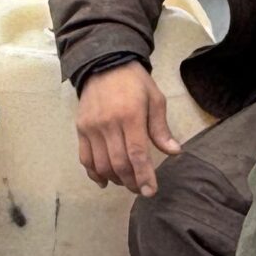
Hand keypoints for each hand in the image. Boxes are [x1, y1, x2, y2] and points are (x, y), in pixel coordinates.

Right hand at [74, 61, 180, 195]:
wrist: (104, 63)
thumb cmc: (134, 82)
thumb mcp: (155, 99)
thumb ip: (161, 128)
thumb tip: (174, 152)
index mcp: (131, 116)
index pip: (137, 154)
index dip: (144, 176)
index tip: (150, 192)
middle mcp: (109, 124)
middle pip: (119, 163)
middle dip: (132, 182)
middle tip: (141, 190)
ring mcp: (92, 128)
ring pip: (101, 164)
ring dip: (115, 179)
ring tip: (127, 183)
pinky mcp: (81, 129)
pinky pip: (85, 158)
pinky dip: (94, 174)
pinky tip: (105, 181)